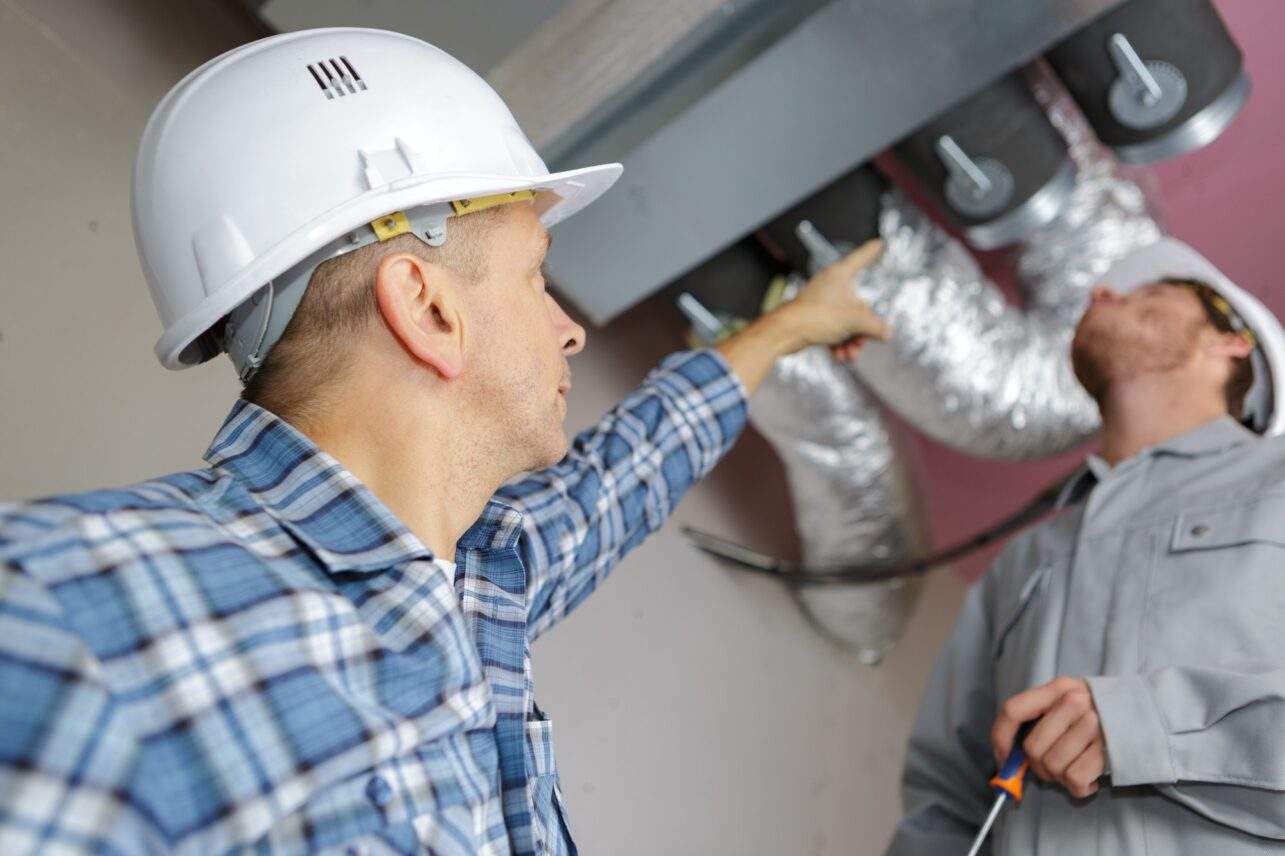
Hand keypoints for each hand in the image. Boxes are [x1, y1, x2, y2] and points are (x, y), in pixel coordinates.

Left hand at [772, 239, 890, 358]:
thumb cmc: (814, 316)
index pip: (860, 258)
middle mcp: (831, 285)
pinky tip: (840, 355)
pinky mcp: (814, 318)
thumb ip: (875, 326)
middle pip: (858, 305)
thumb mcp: (854, 321)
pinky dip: (839, 342)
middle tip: (862, 341)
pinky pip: (834, 329)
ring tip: (850, 353)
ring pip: (846, 320)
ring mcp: (822, 302)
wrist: (785, 333)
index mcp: (840, 275)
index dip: (871, 251)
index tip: (878, 243)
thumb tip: (886, 333)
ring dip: (851, 340)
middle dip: (862, 329)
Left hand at [992, 677, 1106, 798]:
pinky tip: (1090, 777)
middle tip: (1054, 767)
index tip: (1004, 757)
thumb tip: (1008, 759)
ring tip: (1075, 767)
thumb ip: (1039, 722)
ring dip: (1059, 777)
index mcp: (1058, 688)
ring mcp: (1094, 725)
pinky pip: (1074, 780)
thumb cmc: (1097, 714)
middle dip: (1038, 767)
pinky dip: (1079, 787)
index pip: (1013, 710)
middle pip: (1032, 748)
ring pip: (1052, 766)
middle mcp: (1074, 701)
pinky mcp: (1110, 749)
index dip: (1001, 737)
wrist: (1146, 716)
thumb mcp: (1067, 703)